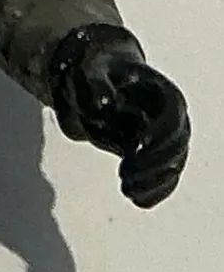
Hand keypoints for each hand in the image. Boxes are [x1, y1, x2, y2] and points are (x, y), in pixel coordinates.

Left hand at [48, 24, 189, 209]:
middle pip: (177, 145)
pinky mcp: (156, 157)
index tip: (140, 145)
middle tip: (125, 176)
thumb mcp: (94, 71)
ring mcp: (167, 140)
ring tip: (126, 190)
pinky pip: (165, 179)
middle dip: (154, 164)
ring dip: (153, 182)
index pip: (173, 116)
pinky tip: (137, 201)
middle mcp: (172, 119)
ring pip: (173, 166)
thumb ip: (97, 86)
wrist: (103, 85)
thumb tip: (102, 106)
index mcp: (163, 95)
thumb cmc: (100, 73)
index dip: (161, 133)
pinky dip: (155, 192)